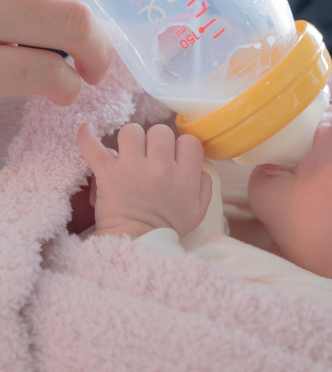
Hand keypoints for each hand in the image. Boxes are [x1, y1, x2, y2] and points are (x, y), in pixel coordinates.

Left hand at [77, 122, 211, 238]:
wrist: (137, 244)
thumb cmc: (167, 228)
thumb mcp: (198, 210)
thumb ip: (204, 184)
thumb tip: (199, 164)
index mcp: (185, 177)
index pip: (189, 141)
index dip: (181, 146)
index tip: (174, 156)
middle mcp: (160, 169)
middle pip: (160, 131)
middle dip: (156, 140)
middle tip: (151, 155)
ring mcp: (132, 169)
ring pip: (131, 131)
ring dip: (130, 138)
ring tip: (129, 151)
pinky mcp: (107, 173)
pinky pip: (92, 146)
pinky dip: (87, 136)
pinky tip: (88, 128)